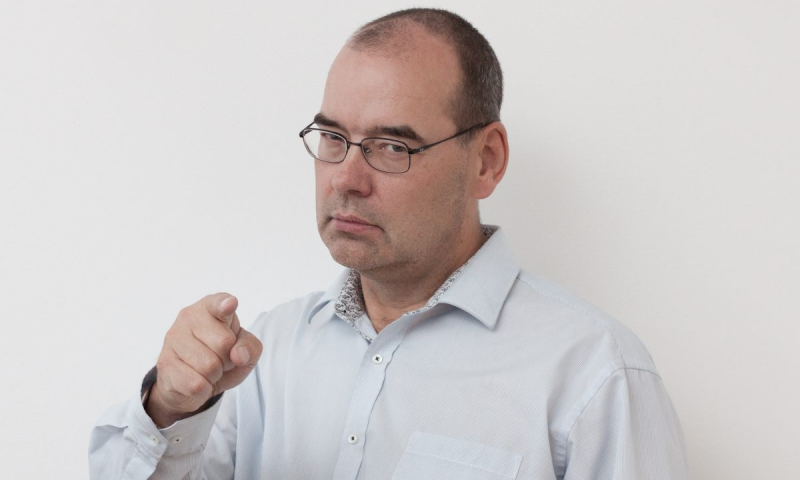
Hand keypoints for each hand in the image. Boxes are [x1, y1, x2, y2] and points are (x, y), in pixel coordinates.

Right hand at [146, 293, 262, 426]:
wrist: (191, 382)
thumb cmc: (221, 357)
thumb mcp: (244, 350)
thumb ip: (250, 346)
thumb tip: (239, 355)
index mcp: (210, 307)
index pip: (218, 303)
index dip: (225, 305)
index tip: (230, 305)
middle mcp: (189, 317)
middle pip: (224, 342)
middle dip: (229, 358)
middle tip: (220, 358)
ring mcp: (174, 339)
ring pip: (210, 366)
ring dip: (216, 375)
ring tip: (208, 369)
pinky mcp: (164, 363)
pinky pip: (196, 384)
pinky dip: (204, 388)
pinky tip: (197, 380)